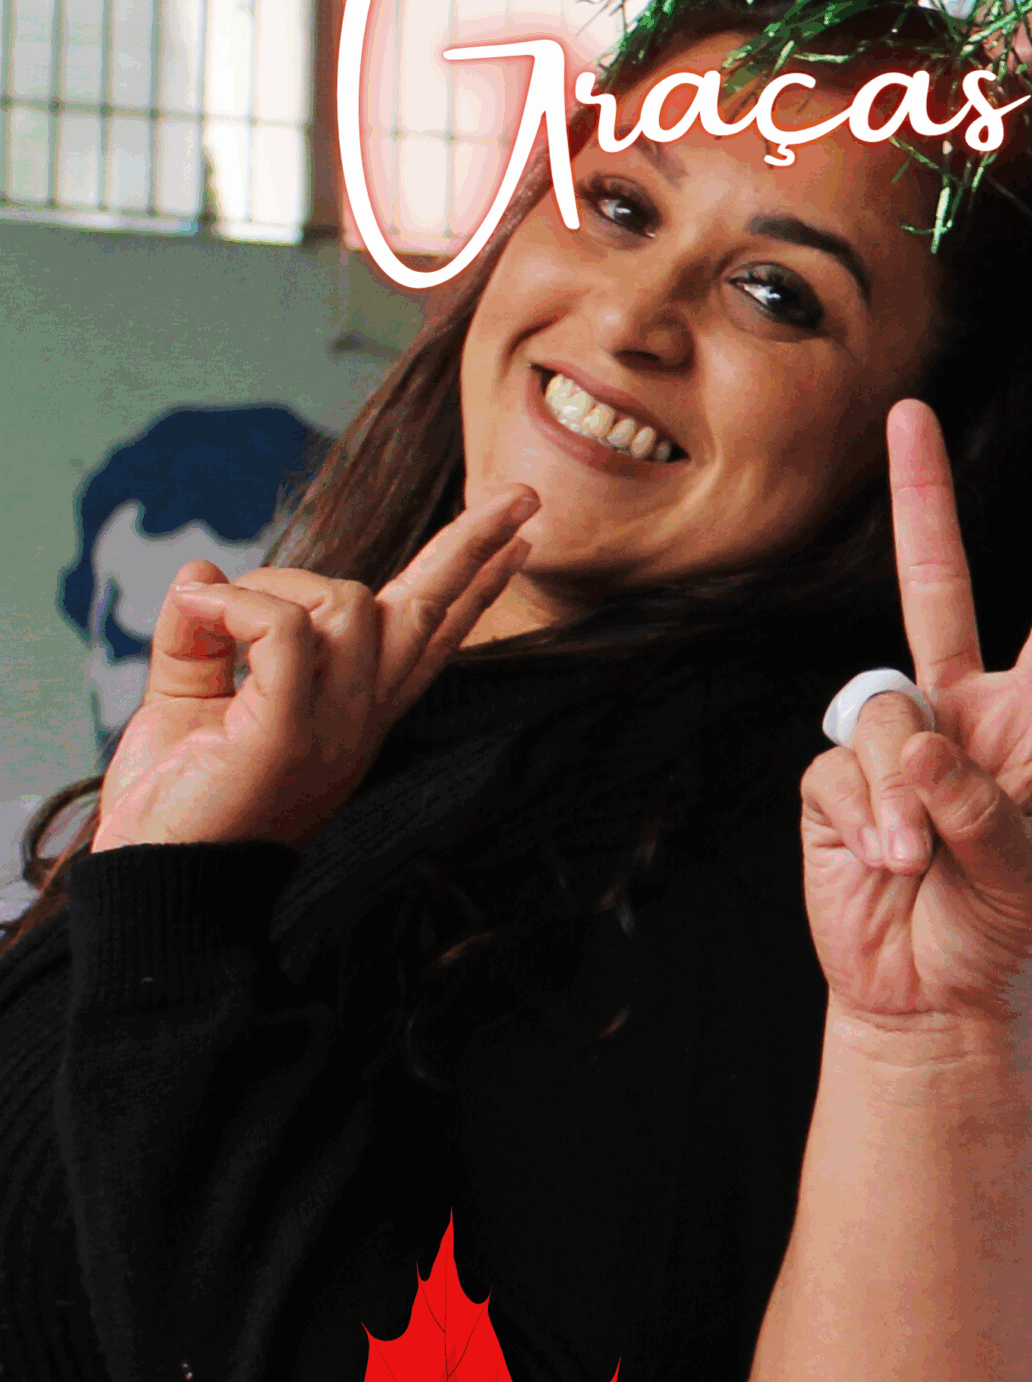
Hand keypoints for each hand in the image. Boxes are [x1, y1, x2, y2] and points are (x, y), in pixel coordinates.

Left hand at [93, 487, 538, 853]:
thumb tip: (202, 570)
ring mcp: (337, 724)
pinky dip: (231, 605)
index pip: (426, 638)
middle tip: (524, 497)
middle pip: (429, 613)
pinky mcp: (295, 731)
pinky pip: (282, 627)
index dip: (472, 587)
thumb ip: (202, 635)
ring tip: (208, 615)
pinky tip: (197, 609)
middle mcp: (361, 716)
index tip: (519, 547)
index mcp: (352, 710)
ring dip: (263, 587)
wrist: (158, 883)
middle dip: (473, 547)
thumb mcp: (186, 701)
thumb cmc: (174, 806)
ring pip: (341, 600)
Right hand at [800, 400, 1031, 1037]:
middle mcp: (963, 715)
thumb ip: (972, 800)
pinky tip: (882, 864)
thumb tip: (912, 746)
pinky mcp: (837, 783)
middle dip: (921, 500)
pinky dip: (865, 819)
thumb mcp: (1023, 869)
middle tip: (910, 413)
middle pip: (938, 590)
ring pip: (883, 711)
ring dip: (900, 791)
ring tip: (918, 859)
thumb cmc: (1001, 935)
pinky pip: (839, 769)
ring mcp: (896, 744)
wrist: (931, 1007)